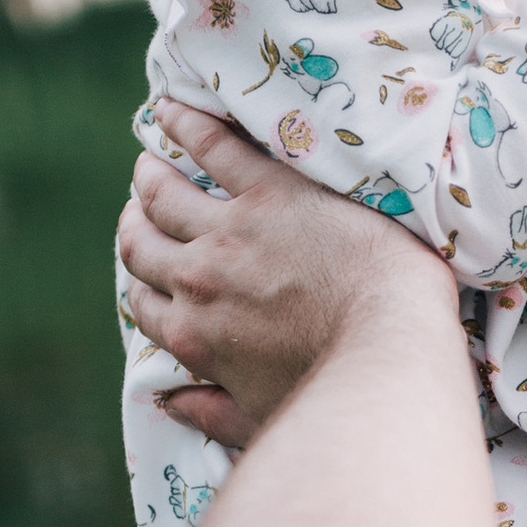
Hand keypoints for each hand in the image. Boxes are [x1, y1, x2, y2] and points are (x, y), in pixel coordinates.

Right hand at [118, 100, 453, 441]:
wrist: (391, 346)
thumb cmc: (338, 392)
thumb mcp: (264, 418)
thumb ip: (212, 414)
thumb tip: (170, 404)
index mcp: (194, 337)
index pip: (144, 304)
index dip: (143, 281)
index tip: (151, 265)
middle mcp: (198, 282)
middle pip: (142, 246)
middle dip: (135, 224)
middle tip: (143, 206)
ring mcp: (231, 231)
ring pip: (164, 194)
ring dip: (151, 175)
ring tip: (151, 161)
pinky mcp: (272, 191)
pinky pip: (214, 145)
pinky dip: (185, 123)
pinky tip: (171, 107)